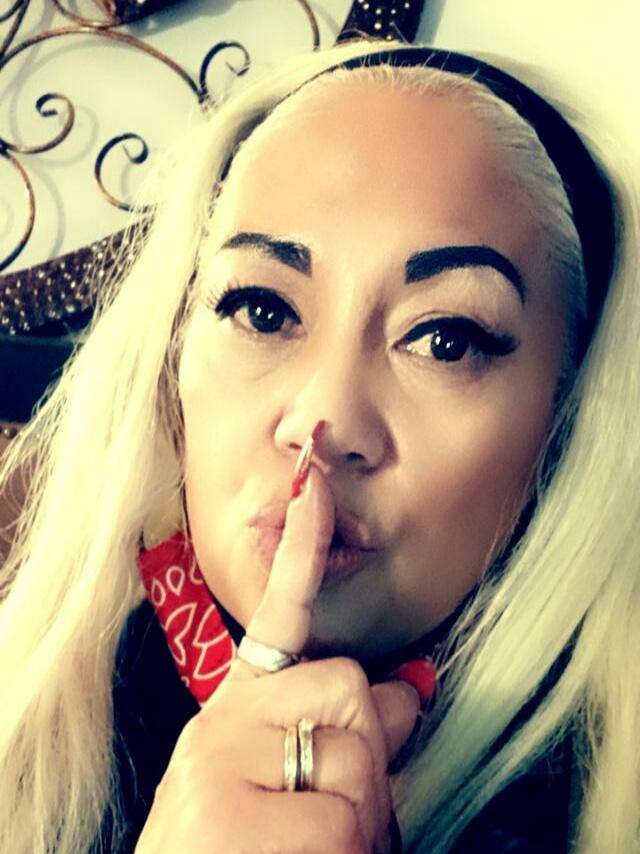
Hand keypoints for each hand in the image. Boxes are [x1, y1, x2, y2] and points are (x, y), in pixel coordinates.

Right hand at [135, 464, 419, 852]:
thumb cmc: (241, 851)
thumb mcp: (290, 785)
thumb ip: (341, 731)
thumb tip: (407, 692)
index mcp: (236, 712)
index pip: (278, 616)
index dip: (302, 546)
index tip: (316, 481)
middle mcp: (219, 724)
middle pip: (348, 685)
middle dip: (363, 749)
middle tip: (325, 807)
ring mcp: (219, 765)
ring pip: (358, 752)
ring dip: (359, 812)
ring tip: (303, 845)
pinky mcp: (226, 814)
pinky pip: (345, 817)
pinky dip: (347, 851)